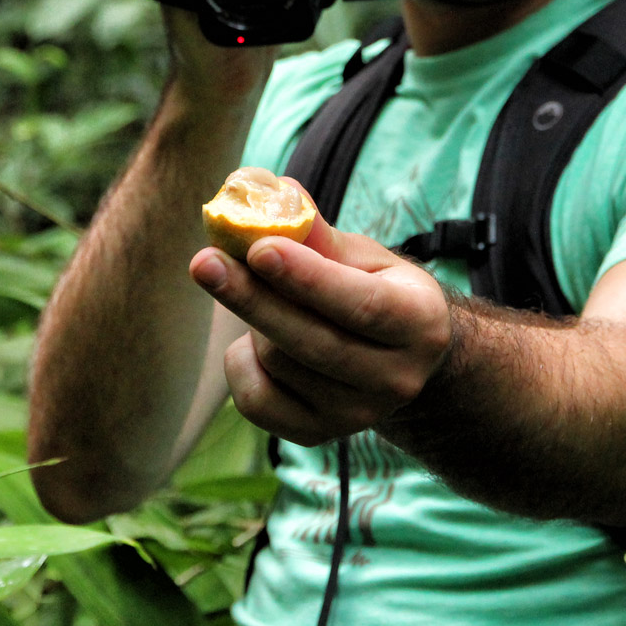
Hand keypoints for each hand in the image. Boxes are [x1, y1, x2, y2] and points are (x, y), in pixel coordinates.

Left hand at [188, 216, 453, 445]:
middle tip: (204, 262)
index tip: (259, 248)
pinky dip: (242, 364)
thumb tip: (275, 191)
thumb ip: (318, 234)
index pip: (361, 305)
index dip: (307, 278)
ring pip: (279, 364)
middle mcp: (397, 379)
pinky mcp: (320, 435)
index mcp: (420, 323)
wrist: (396, 360)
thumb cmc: (373, 290)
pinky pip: (257, 401)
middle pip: (312, 342)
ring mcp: (359, 415)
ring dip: (254, 322)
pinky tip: (254, 342)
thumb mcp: (361, 257)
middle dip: (253, 298)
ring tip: (263, 298)